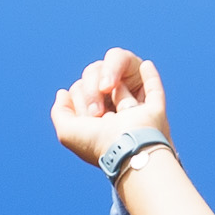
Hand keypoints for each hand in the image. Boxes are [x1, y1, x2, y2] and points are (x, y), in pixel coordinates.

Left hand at [52, 47, 171, 172]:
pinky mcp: (154, 109)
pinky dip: (151, 77)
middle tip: (97, 114)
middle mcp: (116, 117)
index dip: (80, 98)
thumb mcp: (66, 131)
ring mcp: (136, 112)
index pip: (82, 93)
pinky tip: (146, 66)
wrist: (126, 149)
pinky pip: (153, 88)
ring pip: (120, 85)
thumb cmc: (98, 143)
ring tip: (116, 111)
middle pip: (99, 84)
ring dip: (118, 94)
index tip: (87, 116)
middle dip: (93, 94)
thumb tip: (63, 93)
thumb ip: (60, 111)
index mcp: (97, 123)